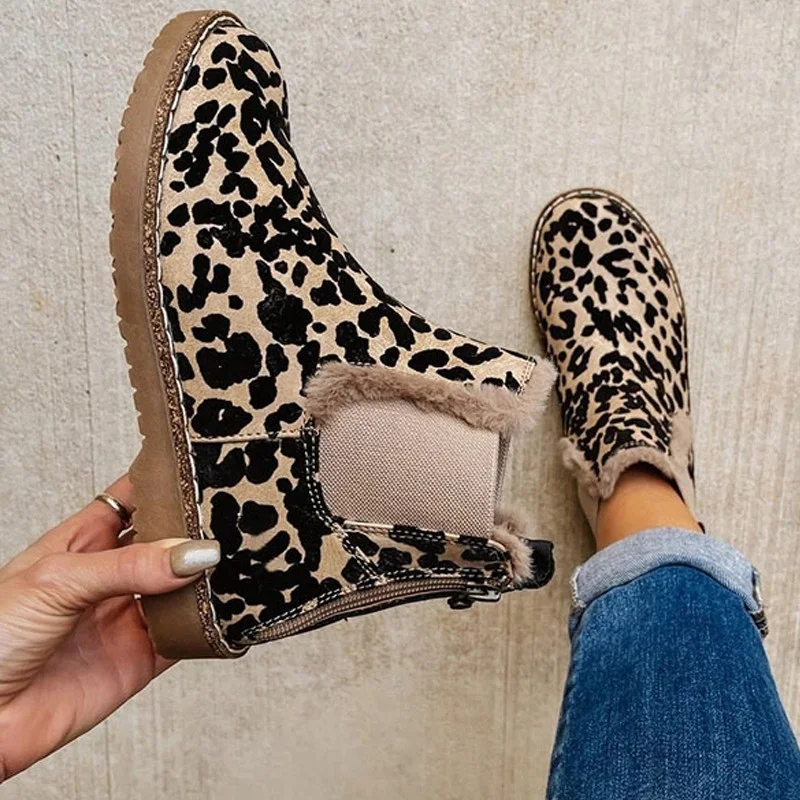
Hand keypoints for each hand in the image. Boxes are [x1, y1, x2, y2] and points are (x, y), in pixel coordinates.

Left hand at [0, 475, 219, 780]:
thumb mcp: (57, 581)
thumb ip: (128, 565)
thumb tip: (194, 553)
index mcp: (83, 540)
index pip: (134, 498)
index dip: (165, 482)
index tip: (203, 467)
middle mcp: (111, 575)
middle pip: (167, 541)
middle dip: (198, 528)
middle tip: (236, 515)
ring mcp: (128, 615)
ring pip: (183, 586)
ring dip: (209, 575)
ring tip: (243, 557)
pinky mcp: (142, 657)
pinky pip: (187, 635)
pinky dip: (211, 624)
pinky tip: (228, 608)